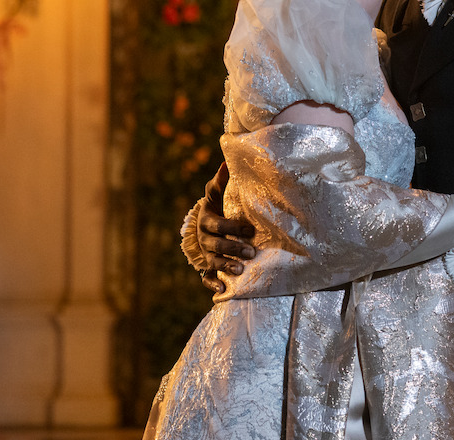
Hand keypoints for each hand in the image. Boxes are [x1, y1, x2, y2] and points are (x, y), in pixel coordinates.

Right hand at [195, 163, 255, 292]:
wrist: (202, 229)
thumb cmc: (215, 210)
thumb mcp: (215, 196)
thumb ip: (220, 183)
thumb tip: (227, 162)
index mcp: (206, 220)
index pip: (218, 225)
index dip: (232, 228)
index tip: (250, 230)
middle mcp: (203, 239)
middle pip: (215, 245)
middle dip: (233, 248)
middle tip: (251, 253)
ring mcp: (203, 254)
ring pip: (212, 262)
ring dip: (225, 266)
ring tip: (240, 270)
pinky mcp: (205, 268)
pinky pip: (205, 278)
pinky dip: (212, 284)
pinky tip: (222, 290)